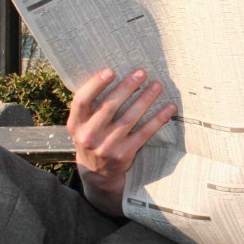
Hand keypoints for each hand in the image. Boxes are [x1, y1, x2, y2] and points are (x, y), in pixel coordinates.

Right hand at [67, 68, 175, 215]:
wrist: (96, 172)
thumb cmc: (92, 137)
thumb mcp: (82, 124)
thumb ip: (91, 105)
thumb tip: (113, 74)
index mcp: (76, 123)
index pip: (82, 101)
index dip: (96, 85)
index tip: (111, 71)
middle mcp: (88, 135)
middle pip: (109, 107)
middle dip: (127, 87)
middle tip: (141, 73)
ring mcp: (106, 147)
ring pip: (129, 119)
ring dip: (145, 100)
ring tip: (157, 86)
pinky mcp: (124, 155)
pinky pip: (144, 133)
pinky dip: (157, 120)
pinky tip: (168, 108)